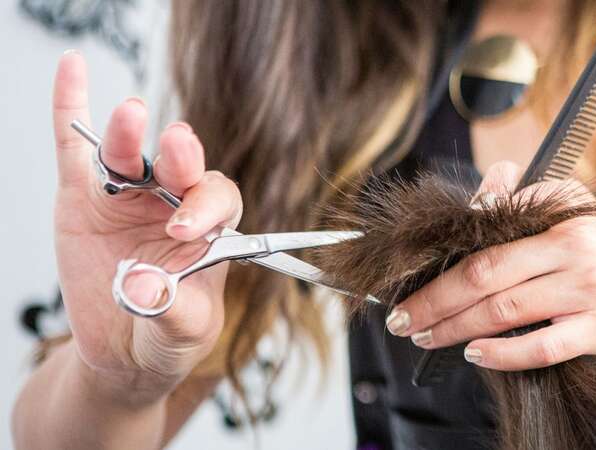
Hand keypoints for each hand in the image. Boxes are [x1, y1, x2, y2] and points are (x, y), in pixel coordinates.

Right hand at [52, 52, 240, 402]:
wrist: (124, 351)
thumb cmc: (167, 334)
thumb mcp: (183, 332)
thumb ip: (169, 310)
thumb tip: (139, 288)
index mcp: (210, 227)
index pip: (219, 199)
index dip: (207, 206)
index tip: (185, 227)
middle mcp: (173, 202)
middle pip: (181, 166)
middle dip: (182, 155)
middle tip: (177, 150)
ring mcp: (128, 196)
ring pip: (130, 154)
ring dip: (130, 133)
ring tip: (132, 117)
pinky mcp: (84, 196)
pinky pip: (76, 147)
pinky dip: (71, 107)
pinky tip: (72, 69)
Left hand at [385, 161, 595, 370]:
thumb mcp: (570, 210)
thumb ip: (521, 198)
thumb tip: (476, 198)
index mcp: (561, 215)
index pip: (488, 235)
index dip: (442, 257)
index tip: (409, 275)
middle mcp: (576, 248)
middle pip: (486, 274)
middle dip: (435, 298)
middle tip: (403, 317)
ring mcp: (590, 291)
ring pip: (506, 311)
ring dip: (456, 327)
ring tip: (426, 335)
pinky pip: (542, 347)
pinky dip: (503, 353)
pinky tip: (475, 353)